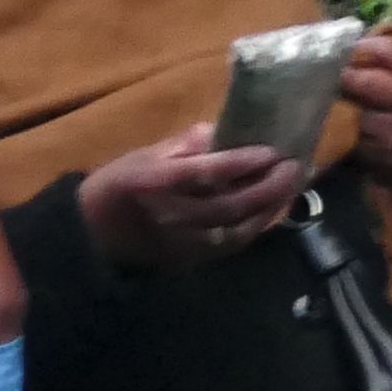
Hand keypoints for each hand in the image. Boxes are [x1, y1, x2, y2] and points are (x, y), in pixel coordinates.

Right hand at [79, 124, 301, 273]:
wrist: (95, 234)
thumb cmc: (119, 185)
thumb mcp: (143, 155)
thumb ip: (182, 146)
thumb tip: (218, 132)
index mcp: (154, 182)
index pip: (207, 172)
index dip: (243, 162)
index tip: (273, 150)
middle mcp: (173, 215)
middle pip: (230, 204)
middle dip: (268, 186)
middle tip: (296, 166)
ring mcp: (185, 241)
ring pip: (238, 228)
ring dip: (270, 207)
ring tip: (293, 185)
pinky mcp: (194, 258)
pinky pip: (234, 243)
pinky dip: (258, 225)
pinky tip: (274, 208)